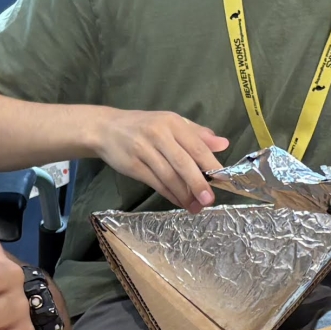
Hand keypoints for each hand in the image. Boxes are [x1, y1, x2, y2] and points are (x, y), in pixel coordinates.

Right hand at [91, 108, 229, 209]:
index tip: (224, 179)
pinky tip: (179, 202)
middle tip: (209, 200)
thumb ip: (197, 134)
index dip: (211, 164)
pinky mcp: (133, 165)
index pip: (196, 145)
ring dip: (184, 194)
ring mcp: (143, 150)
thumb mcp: (171, 123)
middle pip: (183, 163)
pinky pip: (155, 183)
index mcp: (172, 122)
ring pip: (169, 176)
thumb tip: (224, 144)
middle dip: (198, 183)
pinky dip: (170, 195)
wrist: (106, 128)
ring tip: (196, 207)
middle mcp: (158, 134)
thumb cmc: (144, 126)